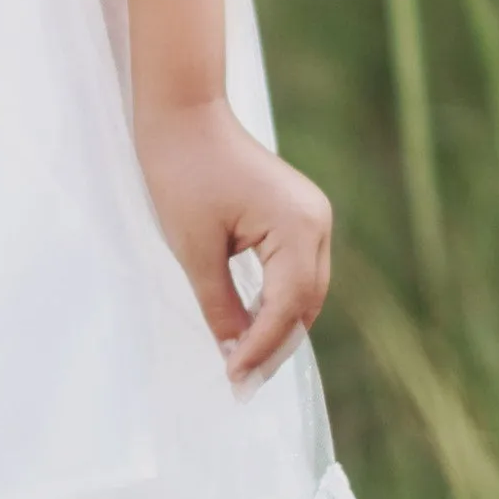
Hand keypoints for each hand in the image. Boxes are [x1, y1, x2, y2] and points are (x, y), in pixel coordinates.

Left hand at [138, 94, 331, 384]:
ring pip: (305, 290)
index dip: (261, 347)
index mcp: (298, 225)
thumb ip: (220, 304)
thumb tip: (235, 352)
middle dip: (276, 344)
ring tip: (246, 363)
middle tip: (243, 383)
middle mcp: (316, 221)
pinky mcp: (299, 214)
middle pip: (306, 302)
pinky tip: (253, 324)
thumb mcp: (195, 249)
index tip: (235, 380)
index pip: (286, 306)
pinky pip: (296, 270)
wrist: (183, 114)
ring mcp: (312, 215)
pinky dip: (278, 300)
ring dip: (279, 325)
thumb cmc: (182, 172)